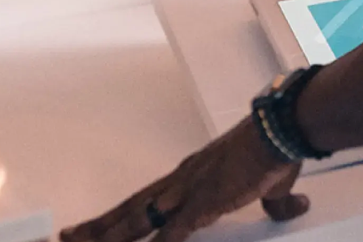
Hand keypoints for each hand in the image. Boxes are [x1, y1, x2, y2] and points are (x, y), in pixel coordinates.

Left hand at [61, 119, 305, 241]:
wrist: (280, 131)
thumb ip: (278, 202)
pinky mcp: (199, 206)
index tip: (99, 223)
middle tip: (67, 236)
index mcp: (193, 175)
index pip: (148, 198)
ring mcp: (186, 194)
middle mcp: (181, 182)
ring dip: (109, 236)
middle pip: (131, 209)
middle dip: (99, 226)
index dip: (123, 213)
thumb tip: (295, 207)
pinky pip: (167, 238)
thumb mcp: (274, 182)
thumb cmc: (276, 150)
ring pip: (135, 220)